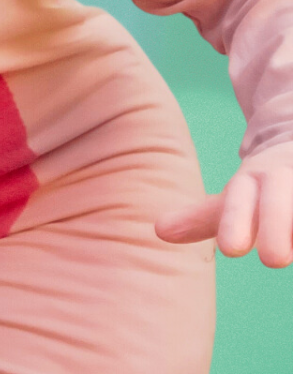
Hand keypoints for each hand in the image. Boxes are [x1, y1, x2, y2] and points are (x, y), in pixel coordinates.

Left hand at [156, 141, 292, 266]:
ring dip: (292, 221)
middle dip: (277, 221)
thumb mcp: (239, 197)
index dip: (236, 221)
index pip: (242, 198)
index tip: (230, 250)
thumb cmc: (268, 185)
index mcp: (258, 178)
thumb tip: (158, 231)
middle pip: (280, 198)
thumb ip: (203, 217)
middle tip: (274, 260)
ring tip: (287, 249)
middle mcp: (285, 176)